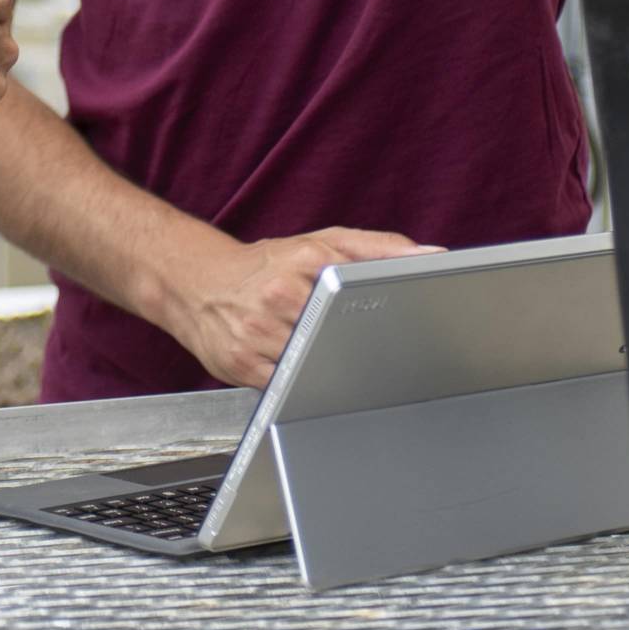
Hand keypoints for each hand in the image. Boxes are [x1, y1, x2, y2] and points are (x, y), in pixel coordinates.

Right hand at [166, 227, 440, 389]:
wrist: (195, 281)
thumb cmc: (267, 264)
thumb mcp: (324, 242)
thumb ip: (379, 248)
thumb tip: (432, 254)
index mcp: (306, 260)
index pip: (356, 291)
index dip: (379, 315)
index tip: (401, 331)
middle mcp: (280, 294)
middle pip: (335, 335)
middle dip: (353, 348)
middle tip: (372, 357)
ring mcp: (258, 332)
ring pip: (311, 365)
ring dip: (326, 369)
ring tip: (330, 362)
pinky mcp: (240, 365)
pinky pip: (284, 387)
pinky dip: (298, 385)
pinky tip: (301, 373)